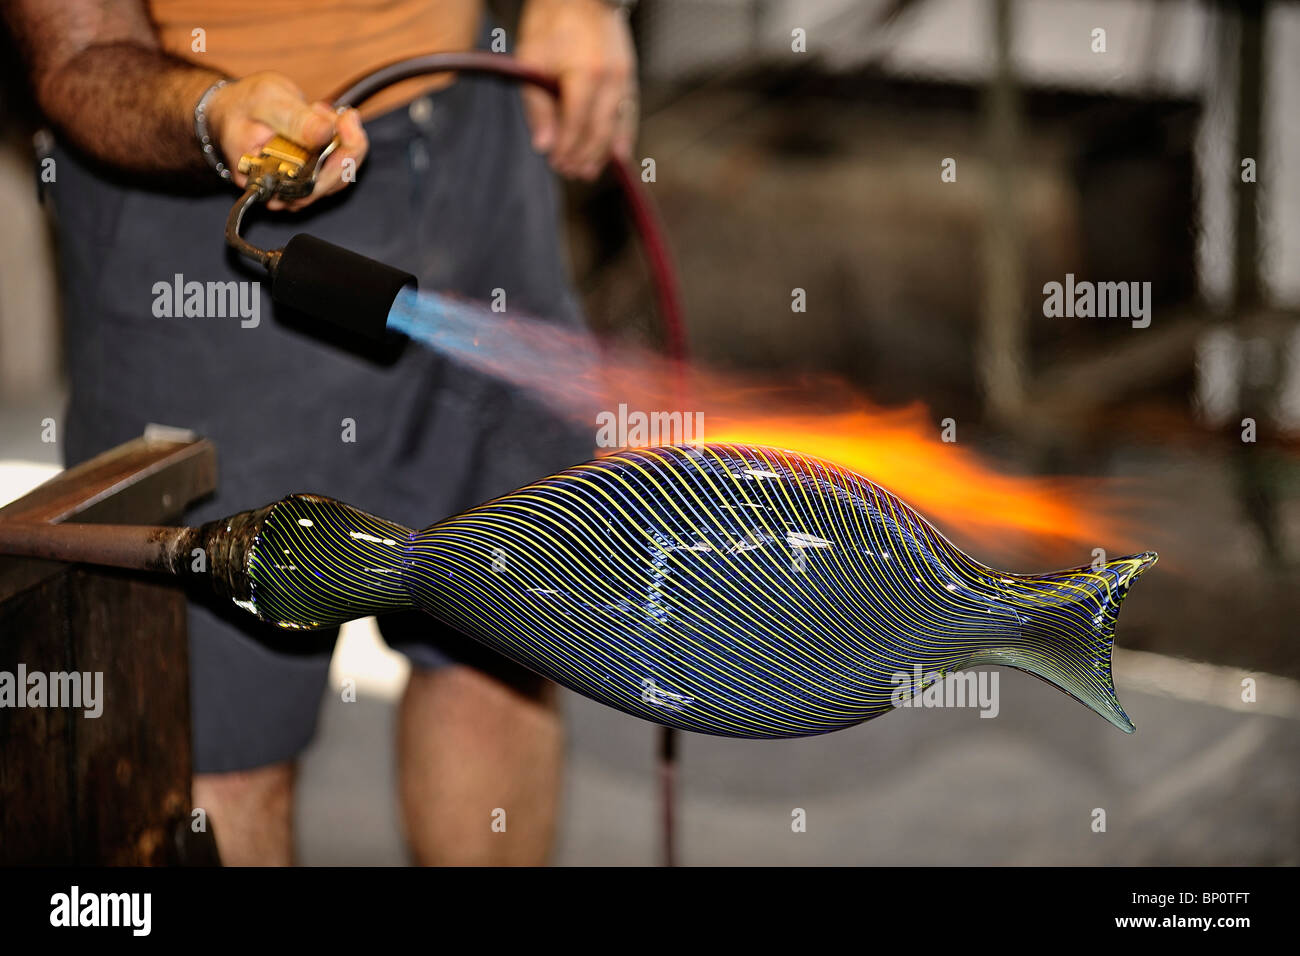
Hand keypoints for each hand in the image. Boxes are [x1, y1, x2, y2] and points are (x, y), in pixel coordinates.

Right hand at [206, 71, 368, 209]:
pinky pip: (338, 170)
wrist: (234, 112)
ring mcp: (298, 190)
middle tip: (343, 114)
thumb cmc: (243, 107)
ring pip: (340, 176)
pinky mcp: (310, 182)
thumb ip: (295, 119)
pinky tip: (326, 124)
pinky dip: (342, 145)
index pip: (314, 181)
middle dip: (347, 143)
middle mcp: (283, 193)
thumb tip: (325, 132)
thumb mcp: (265, 101)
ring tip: (322, 114)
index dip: (339, 153)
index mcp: (266, 180)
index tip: (346, 120)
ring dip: (344, 142)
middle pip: (334, 182)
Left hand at [516, 0, 637, 179]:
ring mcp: (624, 78)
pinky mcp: (630, 75)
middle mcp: (610, 80)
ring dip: (603, 152)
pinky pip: (629, 113)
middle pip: (599, 131)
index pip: (577, 125)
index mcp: (584, 75)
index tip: (555, 163)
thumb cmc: (550, 22)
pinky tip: (619, 153)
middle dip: (584, 155)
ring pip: (617, 126)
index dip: (566, 148)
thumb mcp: (532, 61)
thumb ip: (538, 107)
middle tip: (570, 172)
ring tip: (589, 171)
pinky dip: (624, 135)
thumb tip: (544, 147)